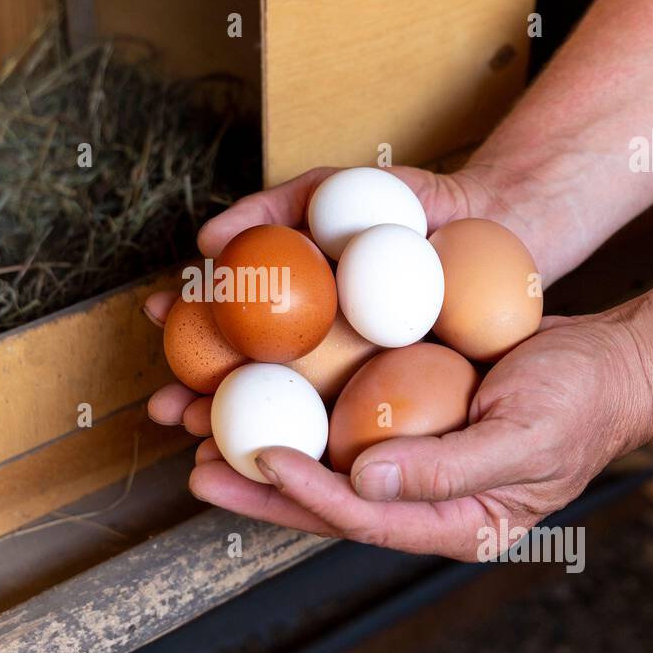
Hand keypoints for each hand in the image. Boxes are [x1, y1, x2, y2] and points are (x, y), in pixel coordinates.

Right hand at [143, 164, 519, 433]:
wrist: (499, 225)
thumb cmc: (417, 202)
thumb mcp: (337, 191)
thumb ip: (273, 205)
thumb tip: (206, 240)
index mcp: (296, 300)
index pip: (226, 318)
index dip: (186, 322)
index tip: (152, 317)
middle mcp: (316, 345)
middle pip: (244, 380)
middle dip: (196, 400)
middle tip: (164, 409)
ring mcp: (355, 378)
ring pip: (288, 417)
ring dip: (238, 437)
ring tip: (200, 448)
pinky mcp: (398, 404)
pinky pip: (349, 431)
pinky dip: (311, 449)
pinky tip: (276, 462)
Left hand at [186, 299, 652, 557]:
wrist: (609, 360)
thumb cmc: (581, 400)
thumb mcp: (526, 436)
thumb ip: (449, 469)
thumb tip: (365, 480)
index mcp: (454, 522)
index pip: (366, 518)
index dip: (308, 493)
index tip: (261, 460)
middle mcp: (422, 497)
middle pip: (326, 499)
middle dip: (260, 488)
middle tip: (198, 470)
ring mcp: (411, 458)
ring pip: (324, 460)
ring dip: (263, 449)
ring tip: (201, 433)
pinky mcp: (404, 417)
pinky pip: (341, 417)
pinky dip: (297, 406)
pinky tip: (255, 388)